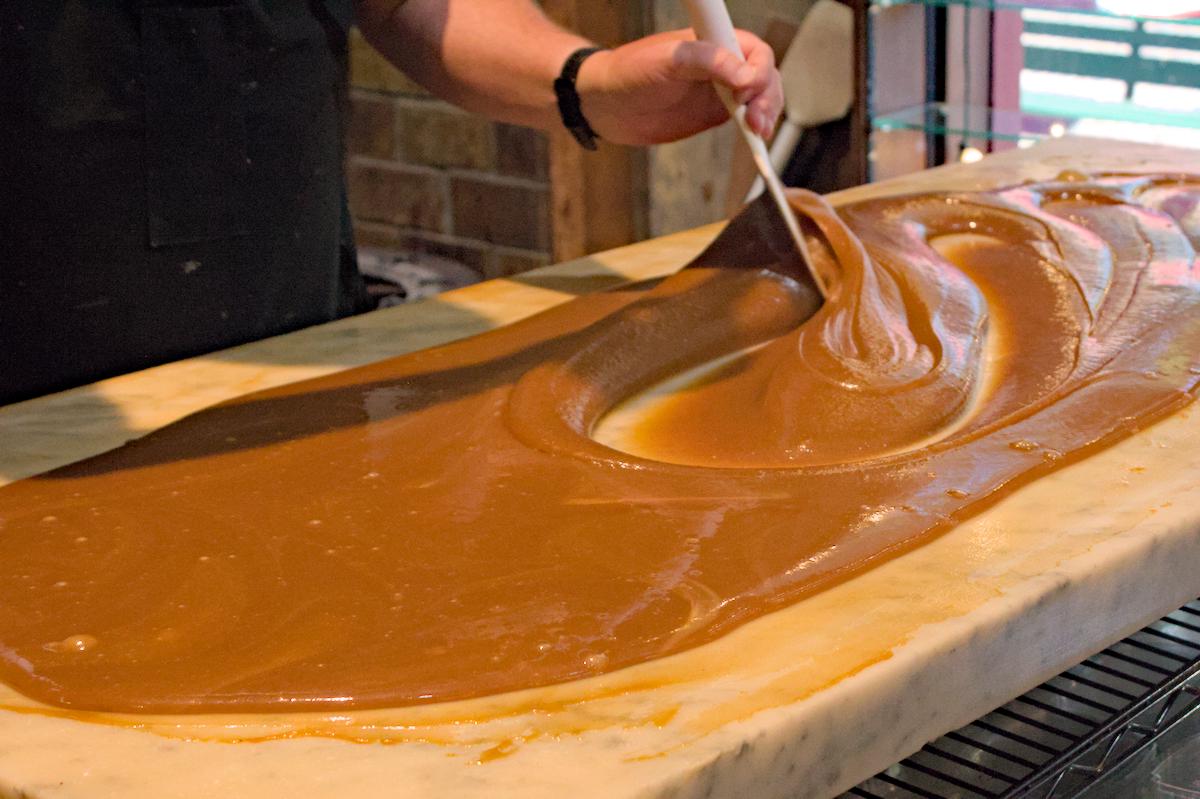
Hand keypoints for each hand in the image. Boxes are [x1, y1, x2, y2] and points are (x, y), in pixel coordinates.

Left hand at [575, 28, 782, 145]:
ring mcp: (721, 89)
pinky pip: (746, 119)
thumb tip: (743, 74)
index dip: (758, 70)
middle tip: (755, 120)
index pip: (754, 50)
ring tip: (758, 132)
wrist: (605, 105)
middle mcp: (722, 63)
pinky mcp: (716, 113)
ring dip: (767, 114)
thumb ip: (705, 62)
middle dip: (767, 97)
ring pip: (761, 98)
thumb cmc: (627, 73)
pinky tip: (757, 141)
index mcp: (713, 40)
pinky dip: (756, 130)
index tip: (746, 90)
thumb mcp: (665, 61)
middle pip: (764, 75)